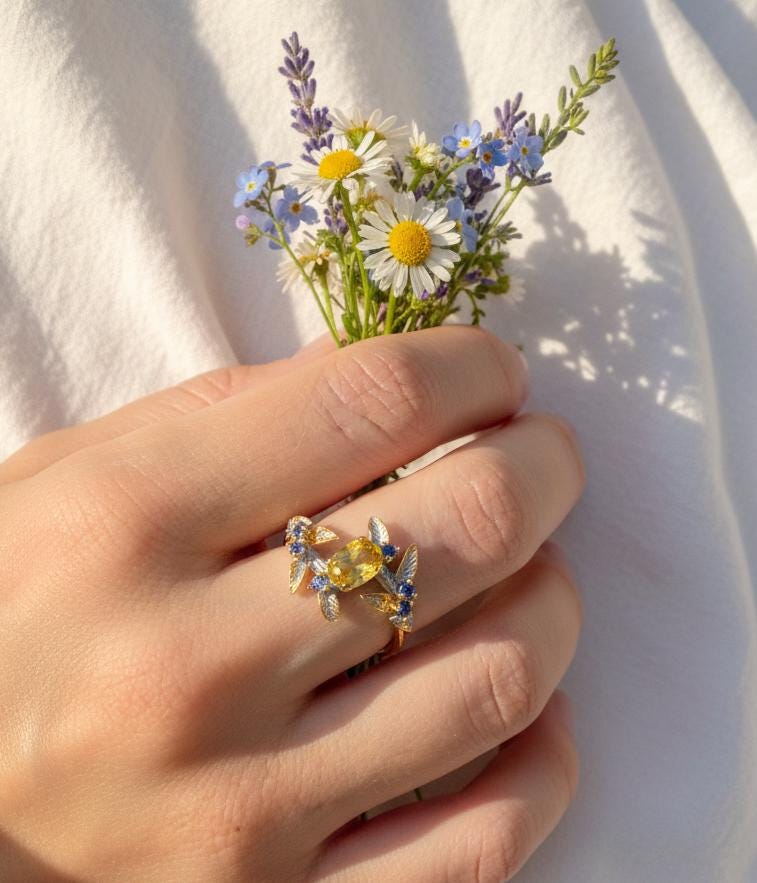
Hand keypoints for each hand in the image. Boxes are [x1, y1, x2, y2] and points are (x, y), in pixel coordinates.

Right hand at [0, 326, 583, 881]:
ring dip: (551, 602)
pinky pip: (484, 841)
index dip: (468, 369)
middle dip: (540, 468)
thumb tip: (379, 380)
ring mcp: (240, 810)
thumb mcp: (70, 482)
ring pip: (501, 678)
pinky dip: (540, 762)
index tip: (494, 375)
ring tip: (528, 573)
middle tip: (540, 456)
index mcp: (126, 526)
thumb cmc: (7, 619)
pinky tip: (526, 709)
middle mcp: (185, 669)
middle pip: (465, 527)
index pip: (371, 403)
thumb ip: (223, 415)